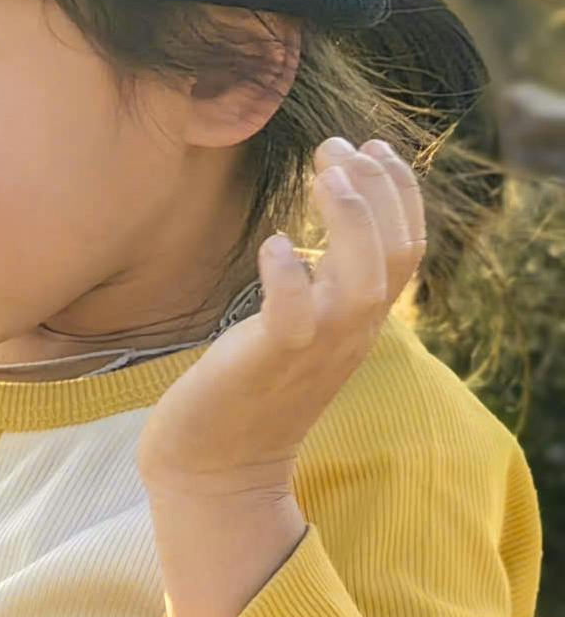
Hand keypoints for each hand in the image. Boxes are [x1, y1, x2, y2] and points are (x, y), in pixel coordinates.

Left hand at [137, 139, 423, 616]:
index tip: (373, 148)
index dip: (398, 195)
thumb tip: (308, 242)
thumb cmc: (242, 395)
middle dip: (377, 191)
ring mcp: (311, 352)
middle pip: (394, 255)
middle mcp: (346, 336)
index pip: (404, 251)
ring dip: (349, 220)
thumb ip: (312, 293)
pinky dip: (290, 275)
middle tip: (339, 145)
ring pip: (360, 281)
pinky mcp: (267, 364)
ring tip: (325, 171)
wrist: (213, 470)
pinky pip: (294, 316)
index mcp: (356, 325)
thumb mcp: (291, 336)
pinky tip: (276, 241)